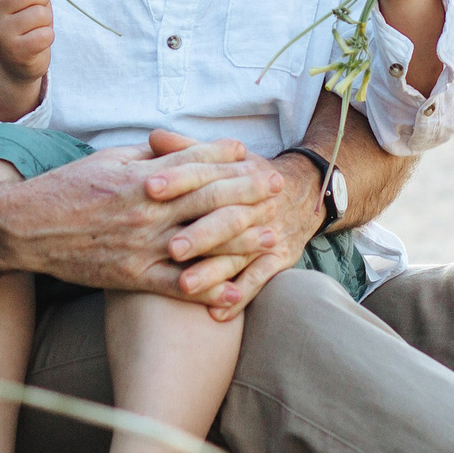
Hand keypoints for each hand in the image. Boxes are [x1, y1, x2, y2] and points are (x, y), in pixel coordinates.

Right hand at [0, 0, 52, 85]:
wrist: (16, 65)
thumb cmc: (26, 27)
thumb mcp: (27, 3)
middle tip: (42, 9)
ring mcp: (3, 34)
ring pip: (39, 14)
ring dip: (48, 19)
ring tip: (39, 27)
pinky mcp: (17, 51)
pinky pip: (45, 34)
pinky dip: (49, 36)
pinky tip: (39, 41)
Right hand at [0, 135, 257, 292]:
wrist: (25, 229)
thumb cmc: (66, 189)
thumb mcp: (108, 160)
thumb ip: (148, 156)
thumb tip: (182, 147)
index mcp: (142, 178)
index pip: (196, 165)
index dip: (228, 160)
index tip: (252, 157)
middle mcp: (147, 211)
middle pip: (210, 200)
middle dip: (248, 193)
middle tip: (277, 189)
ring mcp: (142, 247)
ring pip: (203, 243)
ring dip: (242, 241)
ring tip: (271, 237)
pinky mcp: (133, 278)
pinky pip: (179, 287)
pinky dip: (209, 290)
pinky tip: (235, 292)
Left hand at [137, 130, 323, 320]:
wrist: (304, 193)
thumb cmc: (247, 178)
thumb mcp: (224, 159)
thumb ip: (187, 150)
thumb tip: (152, 136)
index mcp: (237, 175)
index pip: (206, 174)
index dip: (178, 179)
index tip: (149, 186)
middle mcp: (254, 205)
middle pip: (225, 218)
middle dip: (199, 233)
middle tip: (170, 247)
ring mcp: (267, 233)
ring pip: (239, 254)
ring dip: (213, 272)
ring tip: (185, 286)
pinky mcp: (278, 259)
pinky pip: (259, 280)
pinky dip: (239, 297)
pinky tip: (217, 315)